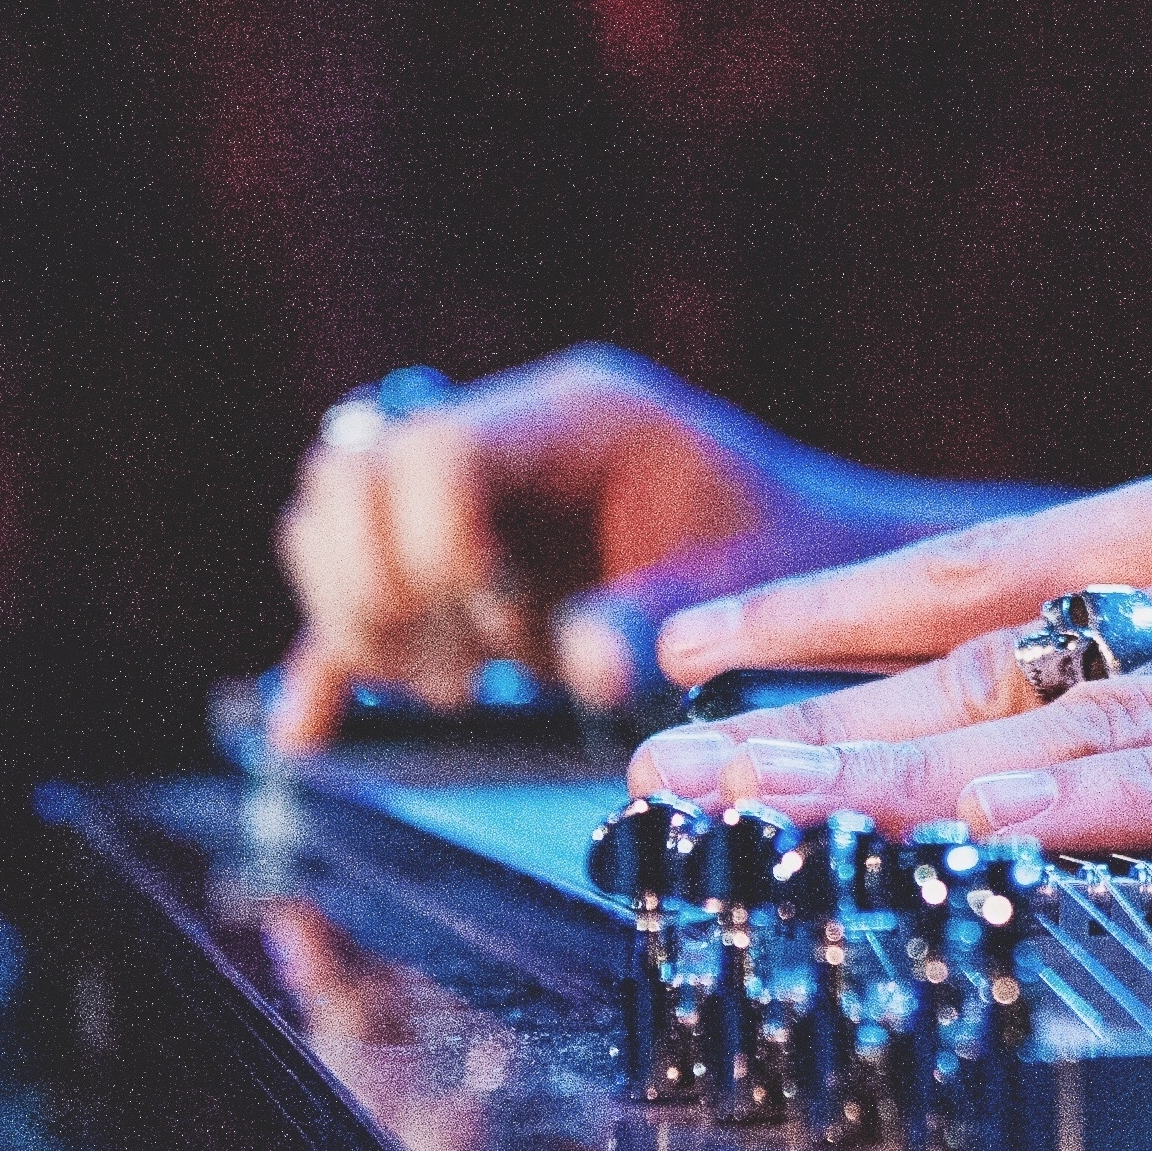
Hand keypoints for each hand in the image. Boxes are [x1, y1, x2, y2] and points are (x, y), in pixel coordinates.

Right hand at [271, 345, 1064, 750]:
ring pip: (336, 525)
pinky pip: (366, 599)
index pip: (434, 451)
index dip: (436, 545)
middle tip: (464, 676)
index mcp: (576, 418)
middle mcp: (508, 443)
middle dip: (385, 586)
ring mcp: (476, 506)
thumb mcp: (755, 589)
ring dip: (369, 618)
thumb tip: (577, 662)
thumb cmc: (812, 570)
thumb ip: (661, 617)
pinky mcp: (466, 576)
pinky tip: (312, 732)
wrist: (838, 584)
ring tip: (459, 689)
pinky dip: (337, 662)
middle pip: (353, 480)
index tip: (499, 630)